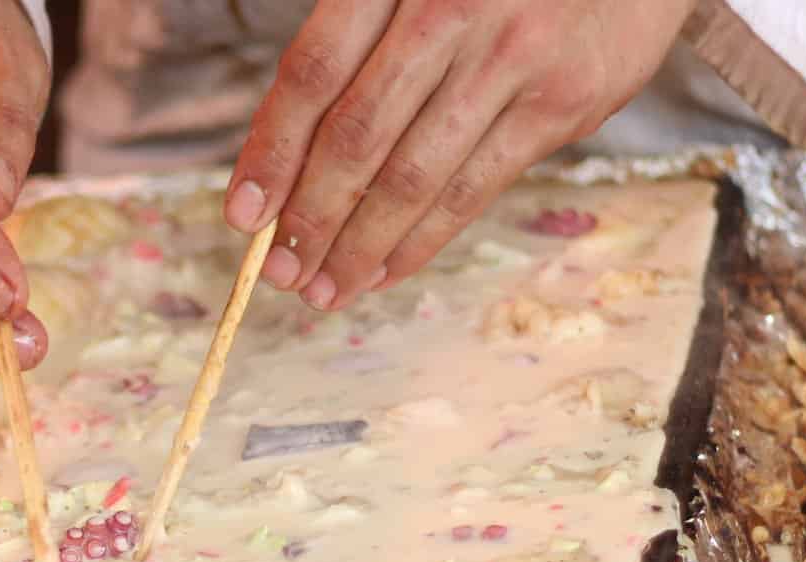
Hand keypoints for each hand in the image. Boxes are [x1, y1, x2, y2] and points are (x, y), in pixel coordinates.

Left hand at [223, 0, 694, 311]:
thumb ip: (362, 36)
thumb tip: (292, 153)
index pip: (315, 73)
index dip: (271, 151)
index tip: (242, 214)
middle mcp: (452, 10)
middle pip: (358, 135)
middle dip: (310, 216)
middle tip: (279, 272)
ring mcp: (513, 58)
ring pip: (415, 175)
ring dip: (359, 245)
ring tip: (323, 289)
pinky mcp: (563, 103)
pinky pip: (475, 188)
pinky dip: (422, 240)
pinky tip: (384, 270)